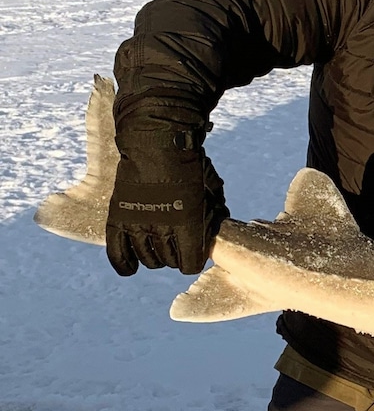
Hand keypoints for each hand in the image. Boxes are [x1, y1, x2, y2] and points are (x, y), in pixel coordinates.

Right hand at [105, 130, 228, 275]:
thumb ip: (216, 213)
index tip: (196, 254)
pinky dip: (124, 264)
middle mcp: (161, 228)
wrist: (156, 142)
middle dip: (177, 257)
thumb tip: (218, 228)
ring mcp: (137, 223)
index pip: (190, 263)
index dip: (195, 261)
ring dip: (156, 258)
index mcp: (187, 223)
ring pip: (148, 259)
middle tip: (178, 245)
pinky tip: (131, 268)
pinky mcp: (118, 217)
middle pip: (170, 262)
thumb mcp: (211, 189)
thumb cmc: (189, 164)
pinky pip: (117, 253)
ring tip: (160, 248)